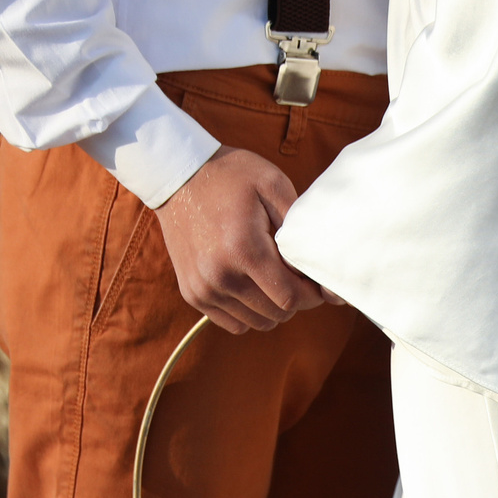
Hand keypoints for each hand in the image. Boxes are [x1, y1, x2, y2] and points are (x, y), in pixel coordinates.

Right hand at [155, 147, 326, 332]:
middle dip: (295, 298)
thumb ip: (299, 228)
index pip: (291, 297)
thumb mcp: (273, 185)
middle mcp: (221, 276)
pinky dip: (249, 311)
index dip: (312, 294)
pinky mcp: (193, 294)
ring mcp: (204, 289)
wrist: (178, 174)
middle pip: (278, 313)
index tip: (315, 280)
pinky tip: (250, 284)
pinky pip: (235, 323)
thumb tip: (319, 268)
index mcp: (244, 250)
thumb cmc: (231, 176)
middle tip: (293, 273)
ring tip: (270, 276)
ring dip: (272, 306)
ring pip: (258, 322)